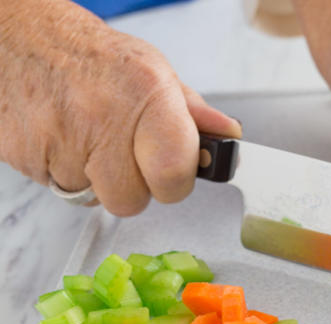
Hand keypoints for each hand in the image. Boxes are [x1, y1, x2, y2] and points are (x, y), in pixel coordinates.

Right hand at [0, 1, 240, 215]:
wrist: (22, 36)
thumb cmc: (94, 57)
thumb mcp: (155, 73)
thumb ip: (193, 114)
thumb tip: (228, 137)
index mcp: (147, 96)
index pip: (174, 174)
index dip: (175, 183)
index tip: (173, 174)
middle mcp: (102, 117)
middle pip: (131, 201)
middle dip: (135, 187)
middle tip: (129, 157)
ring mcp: (59, 139)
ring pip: (93, 199)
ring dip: (97, 179)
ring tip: (93, 141)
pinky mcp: (24, 154)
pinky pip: (58, 188)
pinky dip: (66, 172)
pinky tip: (67, 140)